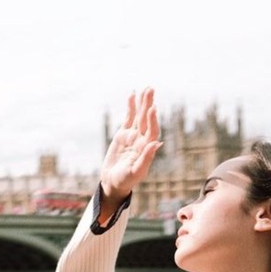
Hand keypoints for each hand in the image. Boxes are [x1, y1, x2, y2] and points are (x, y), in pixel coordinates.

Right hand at [99, 88, 161, 219]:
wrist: (113, 182)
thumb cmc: (126, 180)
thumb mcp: (136, 172)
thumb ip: (146, 158)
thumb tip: (157, 143)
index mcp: (146, 148)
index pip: (152, 131)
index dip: (153, 120)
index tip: (152, 108)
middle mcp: (141, 140)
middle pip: (146, 119)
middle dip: (148, 105)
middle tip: (151, 90)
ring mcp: (133, 136)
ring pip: (139, 116)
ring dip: (142, 103)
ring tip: (145, 89)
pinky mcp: (123, 134)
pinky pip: (128, 118)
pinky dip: (130, 107)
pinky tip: (132, 95)